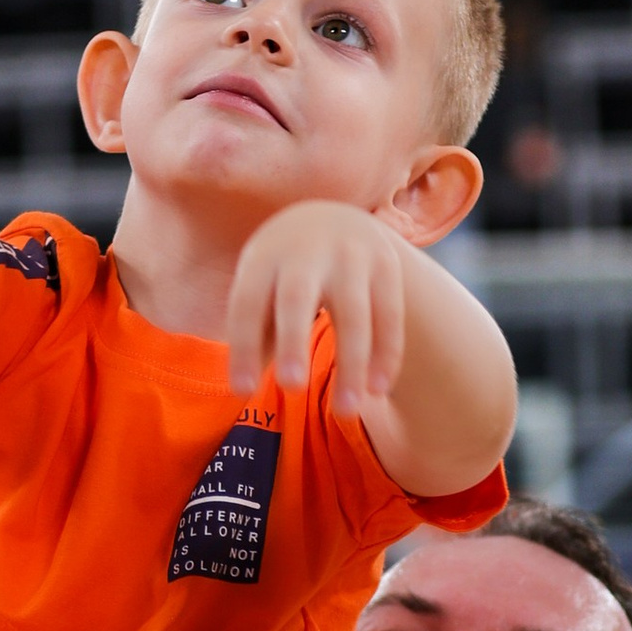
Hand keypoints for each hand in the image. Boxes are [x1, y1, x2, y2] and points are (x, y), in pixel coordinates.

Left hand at [226, 201, 410, 403]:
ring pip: (354, 314)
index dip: (244, 347)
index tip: (241, 391)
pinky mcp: (386, 266)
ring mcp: (351, 256)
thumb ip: (255, 332)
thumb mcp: (261, 285)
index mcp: (264, 256)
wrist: (332, 219)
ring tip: (345, 411)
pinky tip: (378, 391)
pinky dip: (386, 354)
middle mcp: (307, 251)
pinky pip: (389, 316)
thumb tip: (245, 389)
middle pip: (297, 298)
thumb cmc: (283, 272)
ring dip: (351, 364)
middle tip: (290, 387)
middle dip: (293, 341)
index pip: (247, 303)